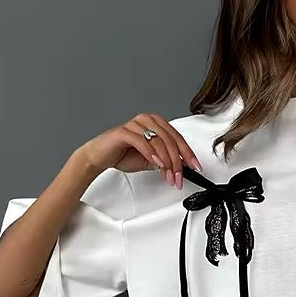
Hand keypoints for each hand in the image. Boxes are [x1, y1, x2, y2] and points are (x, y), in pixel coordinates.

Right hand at [78, 113, 200, 188]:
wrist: (100, 156)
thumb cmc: (123, 154)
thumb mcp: (152, 160)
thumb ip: (166, 160)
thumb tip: (182, 168)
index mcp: (156, 123)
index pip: (177, 138)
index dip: (188, 153)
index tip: (195, 166)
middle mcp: (147, 120)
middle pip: (170, 140)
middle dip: (178, 162)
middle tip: (180, 176)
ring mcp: (135, 124)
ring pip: (159, 141)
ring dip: (167, 161)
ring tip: (169, 175)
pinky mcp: (124, 132)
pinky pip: (142, 142)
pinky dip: (152, 154)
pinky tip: (157, 164)